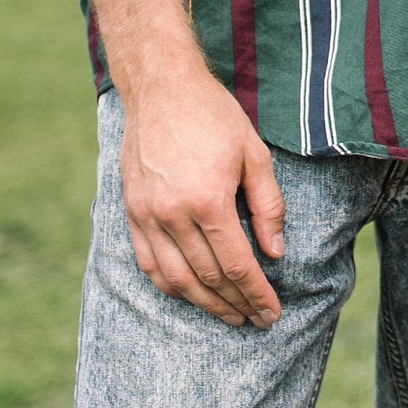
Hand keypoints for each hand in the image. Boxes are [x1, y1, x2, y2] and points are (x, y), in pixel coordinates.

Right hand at [118, 58, 286, 324]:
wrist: (161, 88)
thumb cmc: (214, 116)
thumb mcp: (255, 155)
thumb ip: (268, 206)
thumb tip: (275, 252)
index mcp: (209, 200)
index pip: (237, 264)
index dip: (257, 294)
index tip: (272, 313)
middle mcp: (173, 214)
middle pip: (208, 277)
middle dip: (236, 304)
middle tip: (256, 320)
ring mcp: (147, 215)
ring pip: (175, 278)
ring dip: (204, 303)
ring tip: (228, 315)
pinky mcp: (131, 211)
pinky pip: (147, 263)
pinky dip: (169, 285)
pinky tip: (189, 294)